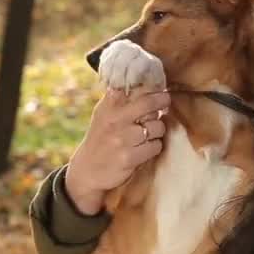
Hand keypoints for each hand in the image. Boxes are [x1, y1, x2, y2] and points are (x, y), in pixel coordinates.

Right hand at [64, 88, 169, 215]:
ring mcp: (122, 139)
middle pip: (149, 103)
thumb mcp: (103, 114)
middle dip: (162, 100)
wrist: (87, 170)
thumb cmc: (101, 138)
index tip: (156, 85)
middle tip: (165, 100)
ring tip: (148, 133)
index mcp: (108, 106)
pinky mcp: (129, 157)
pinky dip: (154, 147)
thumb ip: (119, 99)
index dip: (148, 85)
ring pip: (157, 126)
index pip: (131, 86)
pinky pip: (155, 146)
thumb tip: (144, 83)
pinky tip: (144, 148)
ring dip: (157, 130)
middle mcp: (114, 120)